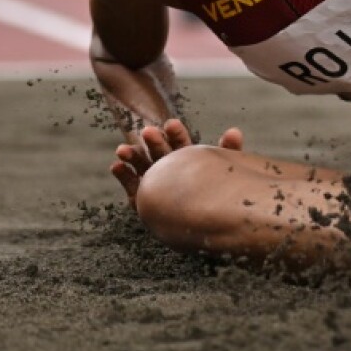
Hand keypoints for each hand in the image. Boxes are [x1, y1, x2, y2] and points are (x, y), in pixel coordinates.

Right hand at [110, 118, 243, 209]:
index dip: (176, 134)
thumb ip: (228, 152)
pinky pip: (131, 185)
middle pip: (160, 152)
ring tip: (123, 149)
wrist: (204, 226)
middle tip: (148, 132)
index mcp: (187, 159)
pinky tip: (116, 166)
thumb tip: (234, 131)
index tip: (172, 124)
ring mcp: (154, 181)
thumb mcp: (222, 171)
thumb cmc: (216, 194)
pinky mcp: (142, 198)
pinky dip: (123, 175)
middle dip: (154, 142)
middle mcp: (168, 168)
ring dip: (132, 155)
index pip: (181, 143)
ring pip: (142, 165)